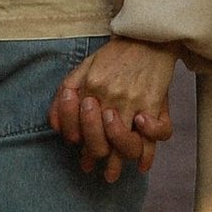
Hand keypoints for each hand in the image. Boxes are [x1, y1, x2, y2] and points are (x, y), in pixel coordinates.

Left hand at [51, 37, 177, 179]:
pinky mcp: (155, 103)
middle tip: (95, 165)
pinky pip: (156, 136)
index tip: (82, 154)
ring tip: (111, 174)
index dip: (78, 145)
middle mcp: (111, 98)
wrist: (146, 37)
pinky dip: (149, 155)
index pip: (78, 129)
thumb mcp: (82, 68)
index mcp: (91, 88)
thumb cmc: (113, 55)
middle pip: (100, 142)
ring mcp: (135, 102)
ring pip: (125, 145)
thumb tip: (56, 128)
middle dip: (95, 156)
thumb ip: (64, 94)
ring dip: (117, 163)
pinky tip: (141, 166)